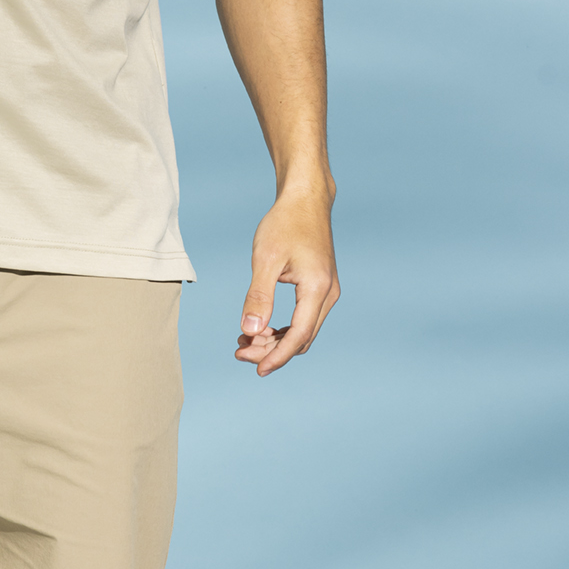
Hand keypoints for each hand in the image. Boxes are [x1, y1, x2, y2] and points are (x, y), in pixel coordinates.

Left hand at [235, 186, 338, 375]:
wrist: (305, 199)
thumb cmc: (285, 223)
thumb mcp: (266, 258)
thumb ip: (259, 296)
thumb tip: (250, 330)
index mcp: (318, 288)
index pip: (299, 335)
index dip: (278, 356)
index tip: (256, 369)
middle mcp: (328, 294)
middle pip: (302, 337)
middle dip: (271, 350)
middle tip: (239, 350)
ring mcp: (326, 291)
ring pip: (303, 329)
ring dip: (275, 339)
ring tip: (244, 340)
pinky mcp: (319, 286)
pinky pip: (303, 317)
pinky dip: (282, 326)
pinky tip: (259, 326)